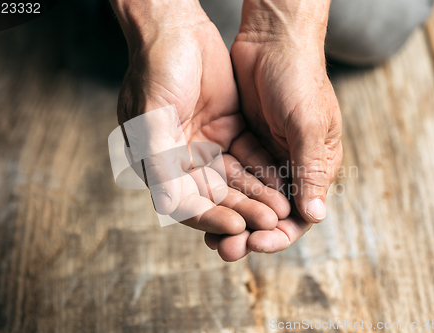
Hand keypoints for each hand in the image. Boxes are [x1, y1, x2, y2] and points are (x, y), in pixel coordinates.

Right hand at [110, 0, 289, 259]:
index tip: (238, 227)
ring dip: (256, 195)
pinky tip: (282, 183)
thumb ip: (159, 162)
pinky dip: (263, 171)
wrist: (176, 29)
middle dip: (242, 210)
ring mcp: (207, 145)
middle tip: (268, 223)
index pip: (186, 202)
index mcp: (157, 164)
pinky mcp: (228, 129)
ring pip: (235, 180)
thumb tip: (166, 206)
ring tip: (280, 210)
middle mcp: (182, 160)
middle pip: (215, 196)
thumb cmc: (155, 70)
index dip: (212, 216)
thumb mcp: (151, 117)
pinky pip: (248, 157)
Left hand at [213, 0, 342, 252]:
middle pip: (271, 213)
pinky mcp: (244, 142)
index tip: (255, 244)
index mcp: (316, 166)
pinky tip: (205, 206)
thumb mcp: (309, 124)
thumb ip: (310, 169)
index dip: (278, 234)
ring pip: (249, 198)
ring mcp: (267, 155)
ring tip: (212, 236)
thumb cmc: (299, 78)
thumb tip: (313, 216)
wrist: (272, 40)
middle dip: (250, 232)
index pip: (300, 215)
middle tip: (226, 248)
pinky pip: (233, 176)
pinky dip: (223, 193)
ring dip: (233, 217)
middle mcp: (292, 166)